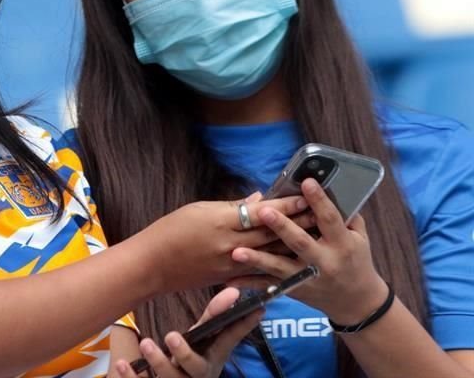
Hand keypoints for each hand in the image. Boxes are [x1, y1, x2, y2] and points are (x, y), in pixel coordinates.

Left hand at [112, 288, 262, 377]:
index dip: (242, 326)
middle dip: (184, 353)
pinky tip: (121, 363)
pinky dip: (131, 376)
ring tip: (145, 343)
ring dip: (157, 361)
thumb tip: (234, 291)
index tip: (255, 308)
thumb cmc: (189, 358)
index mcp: (212, 359)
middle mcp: (198, 376)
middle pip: (195, 368)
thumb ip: (213, 316)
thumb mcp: (201, 338)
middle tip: (171, 335)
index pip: (229, 341)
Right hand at [143, 193, 311, 293]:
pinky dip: (277, 264)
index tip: (306, 195)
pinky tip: (293, 262)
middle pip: (271, 233)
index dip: (286, 204)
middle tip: (321, 214)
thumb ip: (231, 206)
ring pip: (270, 253)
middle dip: (298, 223)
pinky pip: (258, 271)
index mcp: (221, 222)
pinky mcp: (228, 278)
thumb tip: (258, 199)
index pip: (261, 212)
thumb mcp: (199, 209)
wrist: (152, 265)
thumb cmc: (170, 231)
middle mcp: (230, 245)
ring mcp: (230, 264)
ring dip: (293, 244)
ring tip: (314, 236)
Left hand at [228, 178, 388, 324]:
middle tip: (263, 212)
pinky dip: (250, 283)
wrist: (356, 302)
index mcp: (342, 245)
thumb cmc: (356, 261)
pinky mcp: (294, 290)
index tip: (306, 182)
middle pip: (300, 242)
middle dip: (281, 227)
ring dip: (257, 259)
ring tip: (236, 251)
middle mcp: (323, 262)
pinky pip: (268, 285)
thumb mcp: (360, 238)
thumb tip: (333, 188)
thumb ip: (347, 216)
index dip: (318, 201)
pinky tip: (230, 279)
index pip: (330, 219)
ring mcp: (306, 278)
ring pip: (278, 267)